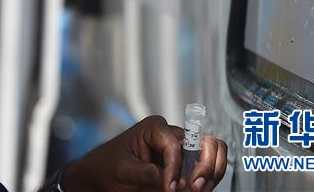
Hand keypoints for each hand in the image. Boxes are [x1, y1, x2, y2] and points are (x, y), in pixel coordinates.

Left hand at [61, 115, 227, 191]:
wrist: (101, 175)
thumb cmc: (107, 166)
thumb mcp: (122, 169)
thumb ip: (146, 173)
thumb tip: (168, 180)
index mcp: (154, 128)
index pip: (175, 144)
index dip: (175, 168)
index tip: (169, 187)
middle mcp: (170, 135)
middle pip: (204, 141)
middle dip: (205, 166)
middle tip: (195, 187)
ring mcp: (180, 150)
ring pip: (212, 152)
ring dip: (211, 172)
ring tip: (198, 189)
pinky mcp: (184, 166)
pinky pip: (208, 168)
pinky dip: (210, 179)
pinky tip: (197, 189)